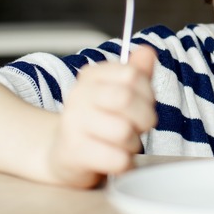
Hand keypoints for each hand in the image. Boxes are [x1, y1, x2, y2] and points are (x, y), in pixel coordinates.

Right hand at [46, 46, 157, 187]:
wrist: (65, 155)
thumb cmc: (100, 123)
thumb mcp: (119, 93)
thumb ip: (137, 73)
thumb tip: (147, 50)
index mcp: (91, 76)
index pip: (132, 74)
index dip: (147, 93)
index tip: (143, 103)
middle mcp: (78, 95)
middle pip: (126, 99)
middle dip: (144, 117)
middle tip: (138, 126)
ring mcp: (73, 123)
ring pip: (124, 131)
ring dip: (133, 143)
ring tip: (122, 144)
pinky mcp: (74, 152)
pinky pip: (118, 158)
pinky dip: (124, 162)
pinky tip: (113, 159)